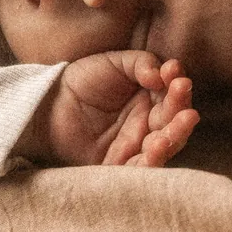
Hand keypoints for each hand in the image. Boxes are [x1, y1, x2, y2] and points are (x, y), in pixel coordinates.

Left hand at [21, 52, 199, 166]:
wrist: (47, 103)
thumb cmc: (82, 80)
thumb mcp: (114, 62)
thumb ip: (141, 62)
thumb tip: (163, 74)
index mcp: (151, 99)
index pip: (174, 97)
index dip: (179, 87)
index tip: (175, 75)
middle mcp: (148, 123)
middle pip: (174, 123)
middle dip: (182, 112)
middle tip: (185, 101)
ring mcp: (134, 146)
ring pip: (164, 146)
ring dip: (175, 136)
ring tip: (178, 125)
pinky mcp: (118, 165)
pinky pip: (140, 168)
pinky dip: (153, 161)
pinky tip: (158, 147)